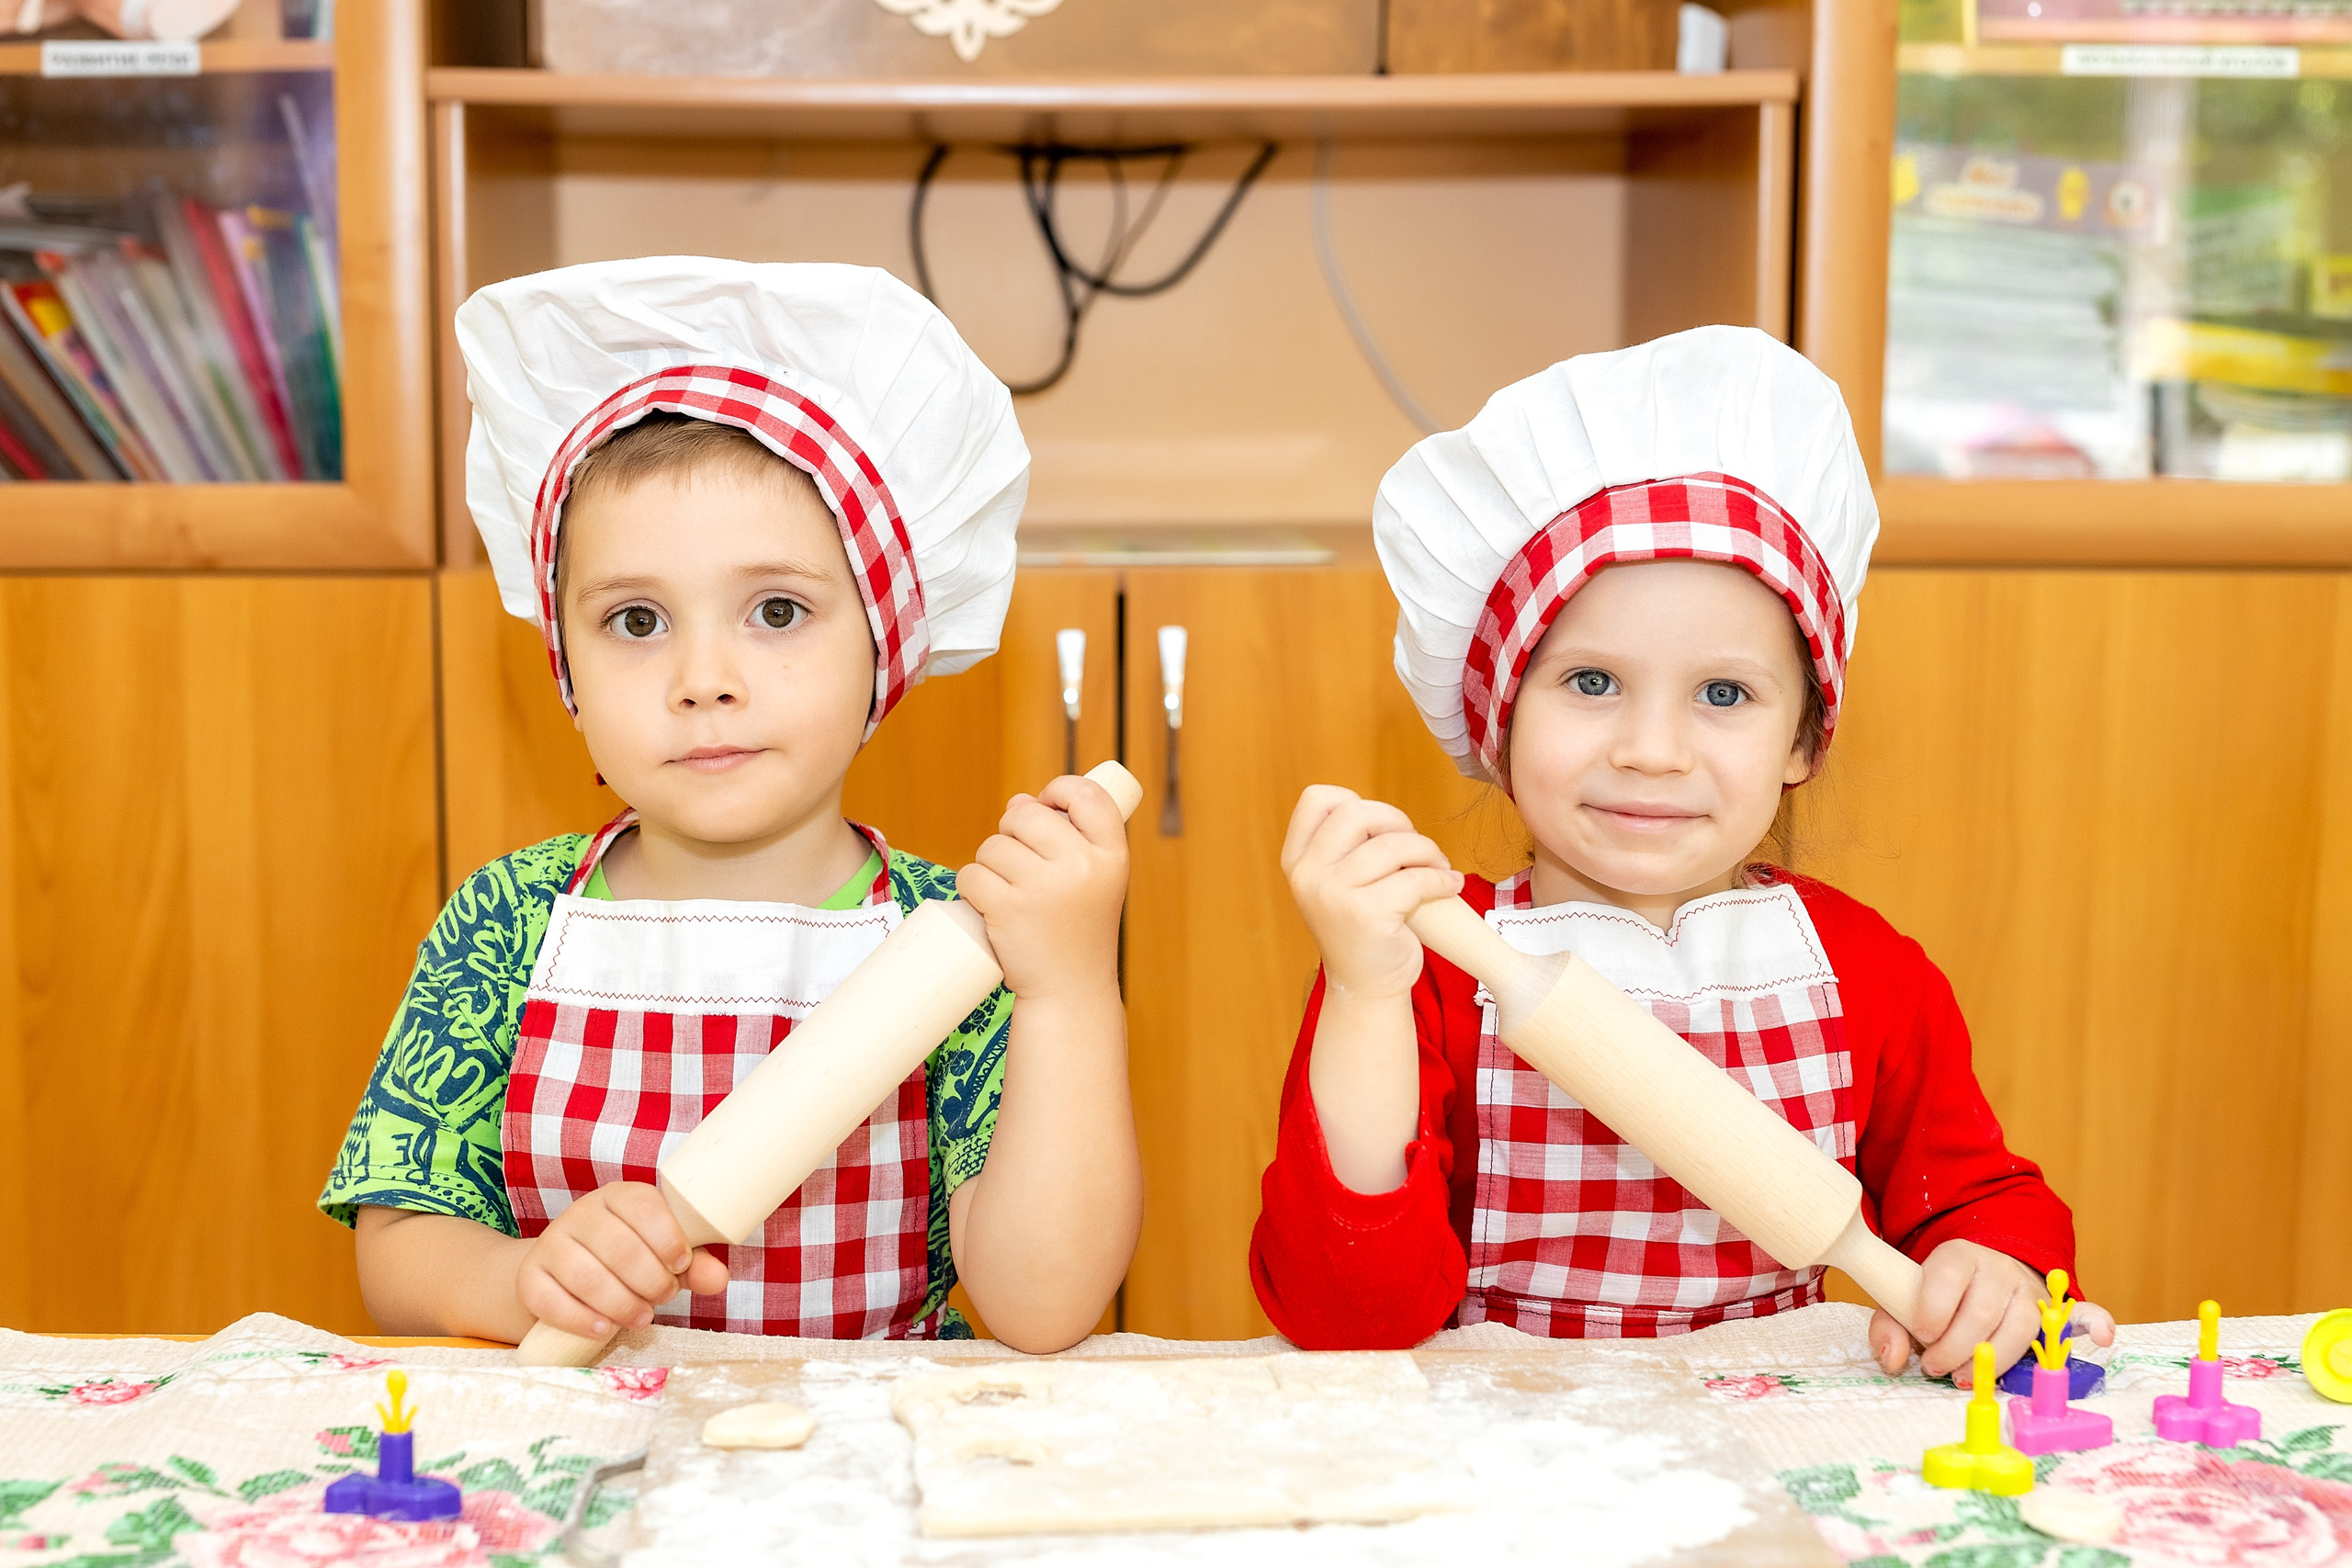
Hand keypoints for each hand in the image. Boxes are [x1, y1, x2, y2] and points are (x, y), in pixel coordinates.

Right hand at [515, 1181, 726, 1339]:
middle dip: (649, 1280)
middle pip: (618, 1246)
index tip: (681, 1263)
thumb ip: (692, 1265)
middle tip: (663, 1297)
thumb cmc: (625, 1261)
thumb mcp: (662, 1256)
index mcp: (618, 1197)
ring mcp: (551, 1244)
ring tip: (641, 1317)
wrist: (562, 1275)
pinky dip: (581, 1319)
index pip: (643, 1206)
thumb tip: (718, 1279)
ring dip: (621, 1303)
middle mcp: (581, 1214)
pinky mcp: (530, 1278)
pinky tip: (603, 1328)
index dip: (667, 1238)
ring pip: (585, 1276)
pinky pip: (551, 1301)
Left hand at [958, 773, 1128, 1002]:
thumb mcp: (1092, 880)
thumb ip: (1065, 837)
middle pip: (1025, 816)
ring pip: (992, 846)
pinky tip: (990, 908)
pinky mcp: (1008, 908)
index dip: (1060, 791)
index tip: (1046, 807)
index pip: (1088, 794)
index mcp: (1112, 855)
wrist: (1071, 991)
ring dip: (990, 866)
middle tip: (1021, 867)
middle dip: (1011, 833)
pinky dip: (972, 888)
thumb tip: (1018, 801)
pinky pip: (971, 874)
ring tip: (1012, 896)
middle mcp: (1083, 866)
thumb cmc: (1078, 929)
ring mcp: (1044, 887)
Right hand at [1281, 786, 1462, 1000]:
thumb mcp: (1337, 882)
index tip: (1379, 830)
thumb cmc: (1361, 929)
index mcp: (1296, 860)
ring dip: (1427, 851)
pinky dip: (1441, 879)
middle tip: (1416, 848)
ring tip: (1438, 869)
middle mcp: (1306, 874)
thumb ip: (1348, 846)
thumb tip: (1390, 817)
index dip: (1356, 801)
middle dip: (1398, 822)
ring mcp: (1332, 894)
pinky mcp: (1365, 914)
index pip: (1317, 799)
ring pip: (1392, 844)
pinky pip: (1415, 878)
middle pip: (1357, 812)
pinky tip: (1449, 886)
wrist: (1365, 986)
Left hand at [1868, 1240, 2116, 1382]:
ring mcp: (2030, 1291)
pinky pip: (2083, 1314)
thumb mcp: (1906, 1301)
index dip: (1934, 1307)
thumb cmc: (1939, 1295)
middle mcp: (1999, 1270)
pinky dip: (2095, 1324)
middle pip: (1984, 1310)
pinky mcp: (2053, 1312)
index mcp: (1959, 1256)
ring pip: (2022, 1325)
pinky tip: (2104, 1338)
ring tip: (1967, 1377)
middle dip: (1957, 1346)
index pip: (1949, 1274)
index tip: (1922, 1334)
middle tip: (1936, 1367)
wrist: (1980, 1271)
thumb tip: (1893, 1361)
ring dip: (1996, 1357)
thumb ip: (1891, 1326)